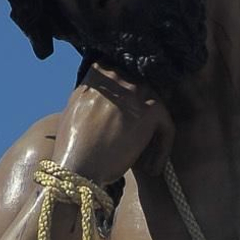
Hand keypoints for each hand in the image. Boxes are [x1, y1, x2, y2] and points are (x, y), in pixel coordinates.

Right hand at [56, 65, 173, 187]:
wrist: (79, 165)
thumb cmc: (73, 146)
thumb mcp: (74, 108)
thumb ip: (91, 95)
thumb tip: (103, 98)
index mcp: (98, 72)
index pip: (124, 81)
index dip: (128, 106)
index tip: (126, 125)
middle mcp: (118, 75)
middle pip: (143, 94)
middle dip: (143, 118)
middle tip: (138, 143)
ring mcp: (136, 90)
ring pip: (157, 110)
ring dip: (154, 136)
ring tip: (146, 160)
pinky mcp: (151, 109)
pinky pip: (166, 126)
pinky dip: (162, 148)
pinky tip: (151, 167)